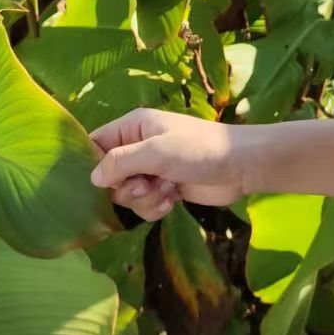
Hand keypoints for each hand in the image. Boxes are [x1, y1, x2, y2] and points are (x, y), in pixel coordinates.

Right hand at [90, 108, 247, 220]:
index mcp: (133, 127)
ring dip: (144, 199)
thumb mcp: (157, 151)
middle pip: (109, 176)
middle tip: (145, 185)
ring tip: (167, 190)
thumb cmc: (200, 149)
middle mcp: (138, 147)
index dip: (93, 165)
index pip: (96, 144)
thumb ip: (121, 162)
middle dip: (126, 188)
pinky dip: (155, 207)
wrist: (241, 167)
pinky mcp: (164, 188)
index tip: (101, 182)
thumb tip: (93, 178)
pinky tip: (173, 200)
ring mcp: (151, 169)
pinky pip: (144, 206)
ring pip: (127, 195)